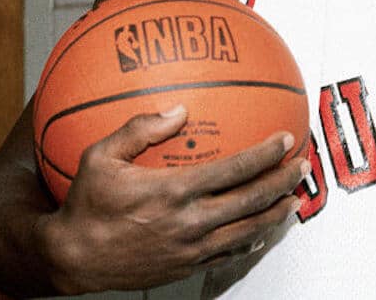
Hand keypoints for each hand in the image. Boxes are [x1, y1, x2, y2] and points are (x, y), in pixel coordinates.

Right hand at [35, 106, 307, 293]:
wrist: (73, 258)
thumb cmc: (86, 203)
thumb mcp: (101, 157)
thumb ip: (140, 128)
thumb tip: (179, 108)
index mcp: (174, 191)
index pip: (235, 169)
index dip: (265, 154)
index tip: (285, 139)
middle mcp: (189, 222)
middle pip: (251, 201)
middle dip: (283, 182)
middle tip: (302, 166)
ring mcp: (191, 249)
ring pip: (247, 231)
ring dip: (275, 213)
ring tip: (294, 199)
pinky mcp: (186, 267)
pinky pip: (228, 255)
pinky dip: (250, 242)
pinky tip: (261, 232)